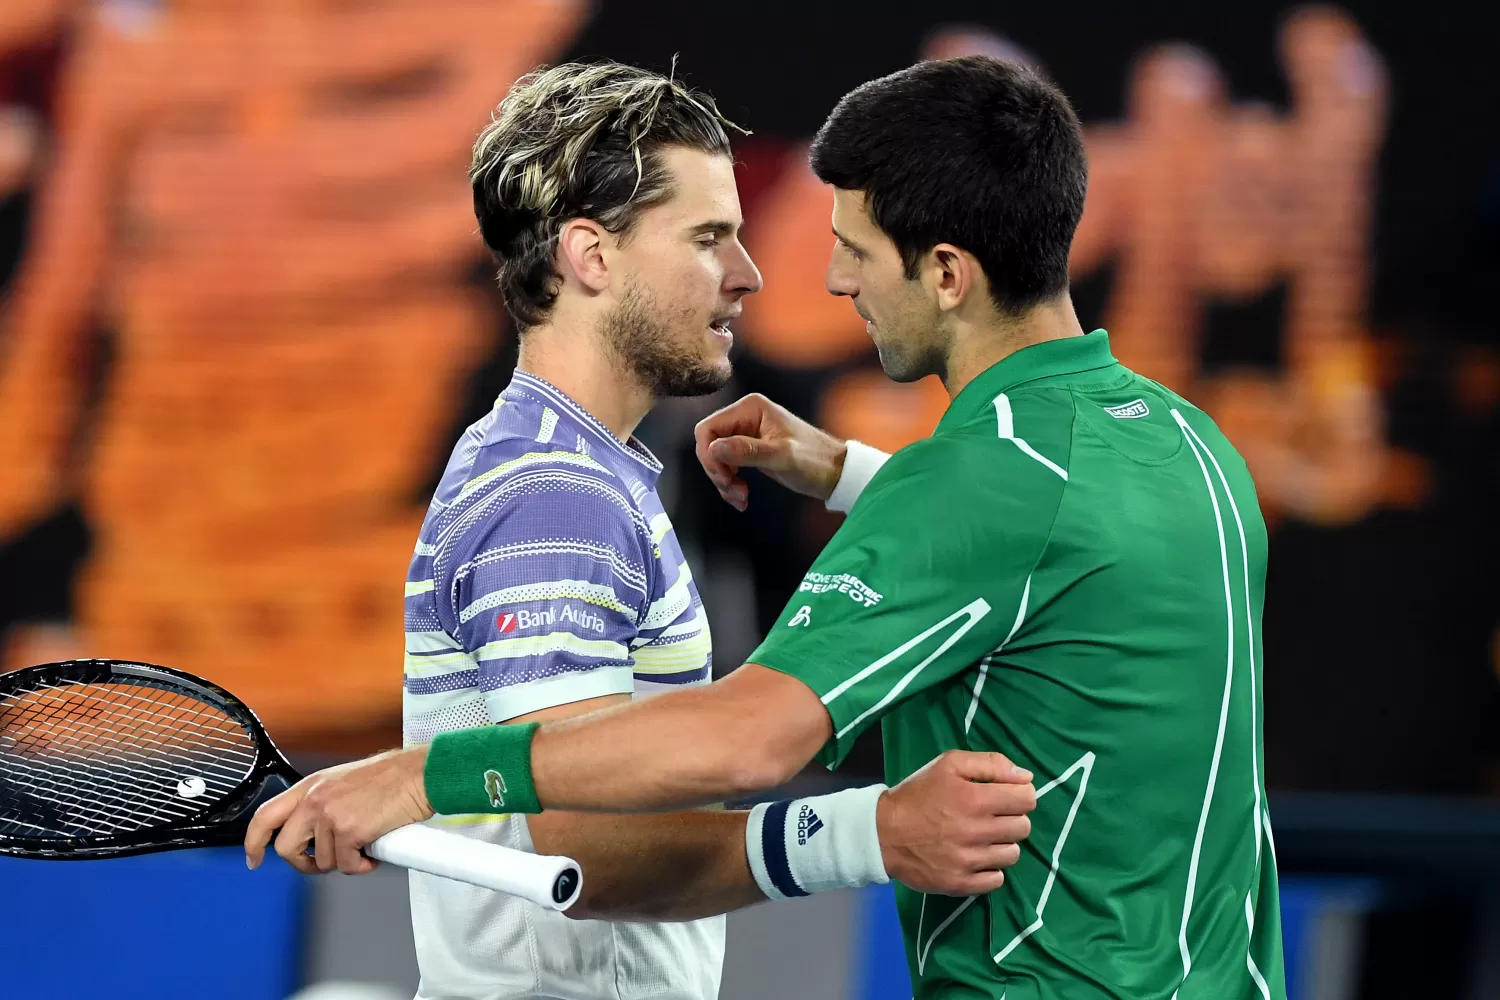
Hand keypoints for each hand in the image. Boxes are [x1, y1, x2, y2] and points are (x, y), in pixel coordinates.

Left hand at [243, 746, 432, 874]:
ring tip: (364, 846)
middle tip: (323, 864)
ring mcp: (330, 815)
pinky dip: (361, 865)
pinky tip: (374, 852)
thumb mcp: (342, 782)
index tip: (254, 859)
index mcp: (310, 786)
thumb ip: (320, 804)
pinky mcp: (350, 830)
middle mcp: (314, 800)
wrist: (418, 774)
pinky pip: (347, 865)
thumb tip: (313, 836)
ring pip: (322, 861)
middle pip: (286, 848)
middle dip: (304, 864)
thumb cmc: (391, 778)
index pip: (265, 816)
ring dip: (344, 861)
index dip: (253, 842)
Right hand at [693, 393, 846, 510]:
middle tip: (735, 492)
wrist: (836, 473)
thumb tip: (713, 449)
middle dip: (717, 471)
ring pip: (716, 457)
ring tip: (741, 498)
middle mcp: (746, 416)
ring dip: (724, 481)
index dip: (709, 455)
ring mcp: (747, 433)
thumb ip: (747, 450)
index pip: (708, 429)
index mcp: (751, 408)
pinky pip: (728, 465)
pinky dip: (731, 483)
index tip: (724, 478)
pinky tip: (742, 497)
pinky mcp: (751, 450)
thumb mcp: (782, 456)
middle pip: (709, 444)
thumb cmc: (815, 460)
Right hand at [876, 750, 1036, 895]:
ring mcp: (969, 861)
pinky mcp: (961, 884)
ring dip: (1002, 844)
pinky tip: (975, 858)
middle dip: (1011, 818)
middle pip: (1023, 827)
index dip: (1019, 795)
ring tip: (981, 838)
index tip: (1005, 796)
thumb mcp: (948, 765)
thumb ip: (990, 763)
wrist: (882, 833)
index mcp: (975, 798)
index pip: (1026, 799)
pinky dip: (990, 869)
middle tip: (990, 817)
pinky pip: (997, 879)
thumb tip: (1026, 778)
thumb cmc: (918, 794)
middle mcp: (976, 831)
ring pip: (1013, 854)